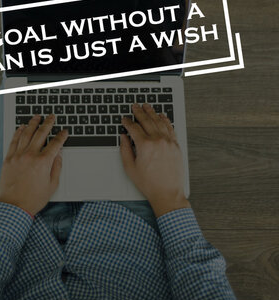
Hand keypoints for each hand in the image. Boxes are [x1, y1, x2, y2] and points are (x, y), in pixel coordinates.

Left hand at [0, 114, 67, 215]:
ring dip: (33, 123)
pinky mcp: (8, 159)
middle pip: (41, 133)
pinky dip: (18, 132)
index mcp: (43, 162)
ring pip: (26, 134)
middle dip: (48, 123)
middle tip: (51, 117)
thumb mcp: (52, 185)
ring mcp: (18, 156)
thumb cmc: (33, 199)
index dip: (61, 136)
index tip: (64, 132)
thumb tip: (58, 156)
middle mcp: (30, 156)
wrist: (14, 207)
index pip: (55, 144)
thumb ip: (56, 168)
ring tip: (37, 117)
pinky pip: (14, 141)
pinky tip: (21, 127)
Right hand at [120, 103, 190, 217]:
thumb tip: (123, 137)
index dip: (128, 122)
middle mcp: (157, 141)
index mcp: (145, 146)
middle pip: (146, 121)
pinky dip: (165, 120)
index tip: (125, 119)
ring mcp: (168, 142)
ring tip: (147, 107)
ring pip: (159, 122)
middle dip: (139, 112)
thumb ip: (125, 150)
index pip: (134, 128)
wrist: (167, 193)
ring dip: (152, 112)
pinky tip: (162, 116)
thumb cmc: (149, 184)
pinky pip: (170, 128)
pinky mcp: (176, 146)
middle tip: (135, 106)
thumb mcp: (130, 168)